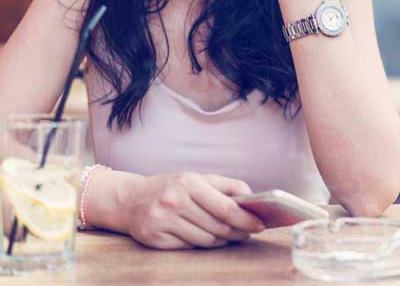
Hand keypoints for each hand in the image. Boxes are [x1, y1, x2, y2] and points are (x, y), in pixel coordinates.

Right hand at [125, 172, 264, 248]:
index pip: (225, 207)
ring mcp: (163, 221)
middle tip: (247, 232)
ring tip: (227, 234)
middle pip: (218, 227)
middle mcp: (174, 201)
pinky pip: (190, 247)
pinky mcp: (155, 238)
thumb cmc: (172, 187)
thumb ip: (226, 186)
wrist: (132, 199)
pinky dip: (201, 244)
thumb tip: (252, 198)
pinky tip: (203, 236)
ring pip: (206, 240)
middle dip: (237, 232)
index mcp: (189, 182)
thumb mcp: (197, 179)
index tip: (260, 225)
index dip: (246, 219)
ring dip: (221, 240)